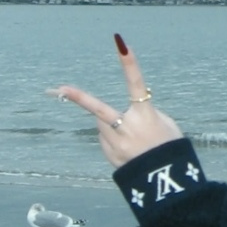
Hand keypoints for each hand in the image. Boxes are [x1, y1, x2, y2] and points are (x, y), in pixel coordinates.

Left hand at [51, 34, 183, 168]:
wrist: (164, 181)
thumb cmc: (170, 149)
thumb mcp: (166, 125)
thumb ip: (147, 113)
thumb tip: (127, 112)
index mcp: (145, 115)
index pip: (136, 84)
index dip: (129, 64)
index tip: (122, 44)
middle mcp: (127, 127)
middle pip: (98, 110)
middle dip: (77, 98)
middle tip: (56, 88)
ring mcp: (115, 143)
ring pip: (103, 125)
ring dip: (110, 125)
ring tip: (131, 138)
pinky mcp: (110, 155)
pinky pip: (106, 141)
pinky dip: (114, 141)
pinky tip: (129, 150)